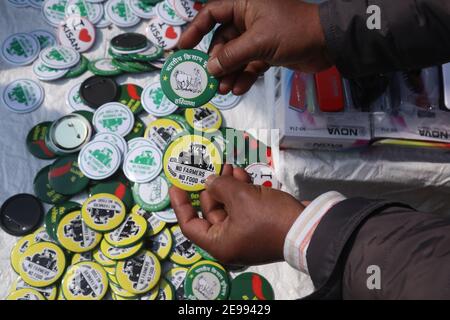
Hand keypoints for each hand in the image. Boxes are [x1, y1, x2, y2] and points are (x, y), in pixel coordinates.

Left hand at [169, 164, 304, 265]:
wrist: (307, 228)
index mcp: (219, 243)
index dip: (180, 204)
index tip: (176, 184)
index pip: (190, 225)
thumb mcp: (241, 198)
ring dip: (228, 185)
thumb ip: (219, 186)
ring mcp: (244, 233)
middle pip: (210, 211)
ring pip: (228, 206)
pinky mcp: (257, 225)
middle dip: (212, 186)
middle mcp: (229, 241)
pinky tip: (242, 174)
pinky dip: (241, 191)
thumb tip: (208, 182)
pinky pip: (242, 207)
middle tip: (214, 166)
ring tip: (228, 166)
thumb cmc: (269, 217)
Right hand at [179, 0, 331, 94]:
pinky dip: (244, 76)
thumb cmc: (293, 31)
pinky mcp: (267, 53)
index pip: (211, 14)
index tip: (183, 48)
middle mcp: (248, 19)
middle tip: (209, 80)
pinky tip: (238, 89)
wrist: (327, 43)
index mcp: (244, 4)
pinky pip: (249, 65)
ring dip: (228, 73)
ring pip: (235, 56)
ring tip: (222, 90)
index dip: (195, 30)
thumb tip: (209, 68)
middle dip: (216, 62)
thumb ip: (232, 55)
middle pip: (222, 41)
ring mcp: (258, 37)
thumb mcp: (259, 42)